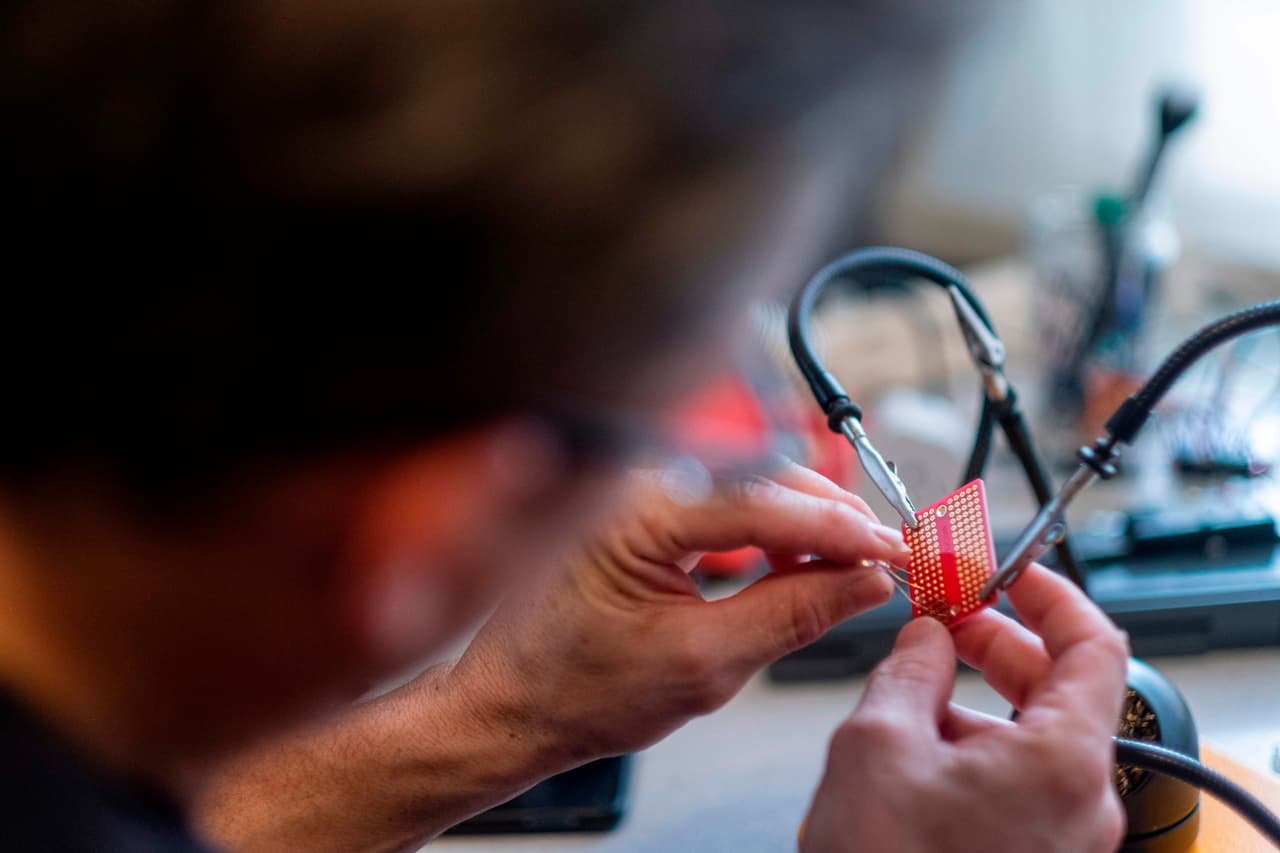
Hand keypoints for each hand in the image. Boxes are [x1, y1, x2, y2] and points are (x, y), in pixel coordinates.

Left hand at [448, 457, 907, 763]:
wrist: (514, 706)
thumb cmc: (575, 688)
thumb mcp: (703, 662)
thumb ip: (792, 614)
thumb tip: (860, 583)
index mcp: (635, 507)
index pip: (764, 501)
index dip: (840, 529)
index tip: (891, 551)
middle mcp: (631, 481)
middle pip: (762, 478)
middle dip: (830, 518)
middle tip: (882, 559)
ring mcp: (634, 489)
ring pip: (748, 486)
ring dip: (804, 524)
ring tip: (847, 568)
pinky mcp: (641, 507)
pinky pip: (721, 503)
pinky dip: (768, 531)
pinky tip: (796, 563)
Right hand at [802, 565, 1128, 852]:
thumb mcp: (879, 739)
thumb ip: (911, 668)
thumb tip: (927, 637)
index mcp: (1063, 760)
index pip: (1095, 644)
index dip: (1051, 594)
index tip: (1012, 572)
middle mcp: (1082, 803)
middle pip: (1062, 690)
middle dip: (997, 644)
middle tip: (946, 618)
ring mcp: (1063, 840)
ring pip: (1032, 739)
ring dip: (973, 702)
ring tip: (906, 695)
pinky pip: (1018, 784)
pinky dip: (973, 750)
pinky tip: (914, 749)